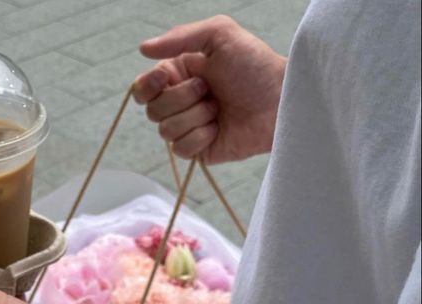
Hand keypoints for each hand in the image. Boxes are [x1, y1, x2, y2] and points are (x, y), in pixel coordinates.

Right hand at [134, 15, 285, 162]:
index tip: (164, 78)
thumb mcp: (219, 35)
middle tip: (209, 90)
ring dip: (195, 117)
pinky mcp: (198, 150)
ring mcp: (188, 127)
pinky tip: (218, 129)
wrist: (279, 101)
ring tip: (218, 108)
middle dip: (181, 99)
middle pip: (152, 111)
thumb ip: (180, 37)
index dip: (147, 86)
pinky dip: (200, 137)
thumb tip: (143, 48)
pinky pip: (181, 150)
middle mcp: (179, 102)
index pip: (143, 88)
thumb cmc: (255, 65)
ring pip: (166, 132)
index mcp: (179, 75)